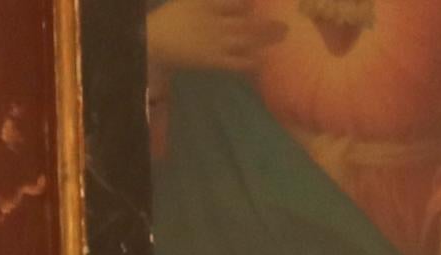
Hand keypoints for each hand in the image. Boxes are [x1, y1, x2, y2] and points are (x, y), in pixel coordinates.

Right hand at [147, 0, 278, 75]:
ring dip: (266, 38)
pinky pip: (236, 62)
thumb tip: (240, 3)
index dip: (251, 3)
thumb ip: (214, 2)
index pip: (237, 3)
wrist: (154, 39)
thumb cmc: (174, 17)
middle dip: (267, 22)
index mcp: (210, 5)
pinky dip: (250, 61)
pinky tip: (263, 60)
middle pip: (247, 21)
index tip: (265, 3)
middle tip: (286, 21)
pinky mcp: (213, 60)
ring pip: (246, 40)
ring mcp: (216, 42)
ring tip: (284, 33)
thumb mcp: (192, 1)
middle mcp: (217, 22)